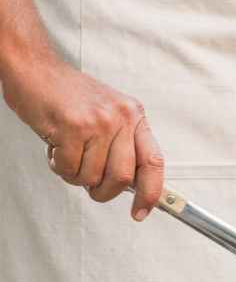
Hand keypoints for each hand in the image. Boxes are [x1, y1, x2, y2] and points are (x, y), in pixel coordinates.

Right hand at [2, 58, 164, 219]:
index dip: (151, 192)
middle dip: (104, 192)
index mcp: (134, 116)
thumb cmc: (69, 94)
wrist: (36, 69)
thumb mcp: (108, 113)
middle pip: (122, 178)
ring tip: (67, 154)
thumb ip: (121, 144)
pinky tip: (55, 147)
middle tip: (90, 186)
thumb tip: (129, 184)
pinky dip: (58, 166)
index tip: (141, 212)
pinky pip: (68, 168)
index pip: (153, 162)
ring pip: (91, 176)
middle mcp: (121, 118)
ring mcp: (98, 122)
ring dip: (75, 176)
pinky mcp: (72, 126)